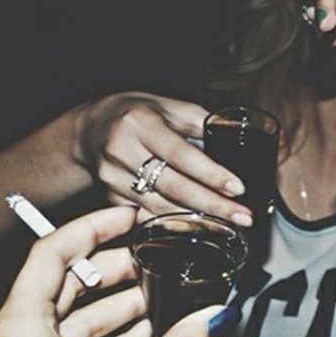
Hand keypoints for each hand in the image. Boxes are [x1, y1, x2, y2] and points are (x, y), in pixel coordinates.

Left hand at [0, 206, 231, 336]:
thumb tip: (218, 317)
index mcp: (20, 326)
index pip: (54, 250)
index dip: (96, 226)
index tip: (131, 216)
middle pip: (68, 281)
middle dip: (117, 269)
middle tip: (155, 259)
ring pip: (74, 314)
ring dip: (118, 305)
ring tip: (159, 297)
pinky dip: (110, 335)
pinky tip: (147, 333)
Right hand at [72, 91, 252, 225]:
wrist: (92, 128)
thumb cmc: (137, 113)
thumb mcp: (167, 105)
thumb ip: (199, 120)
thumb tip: (234, 133)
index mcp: (141, 124)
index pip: (181, 154)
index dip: (211, 174)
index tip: (238, 189)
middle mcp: (123, 152)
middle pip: (173, 187)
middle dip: (213, 206)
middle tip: (244, 217)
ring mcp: (114, 178)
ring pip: (161, 208)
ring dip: (198, 221)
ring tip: (230, 227)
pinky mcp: (112, 198)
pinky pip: (148, 217)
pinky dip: (175, 227)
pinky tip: (199, 231)